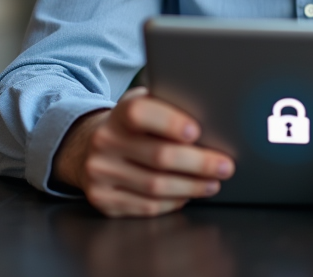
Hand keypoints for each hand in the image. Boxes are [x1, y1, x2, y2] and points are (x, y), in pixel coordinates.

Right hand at [51, 87, 235, 216]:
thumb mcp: (143, 106)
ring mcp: (100, 174)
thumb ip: (167, 106)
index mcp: (117, 114)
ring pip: (155, 187)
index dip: (170, 123)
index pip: (140, 114)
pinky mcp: (103, 200)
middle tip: (224, 166)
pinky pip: (146, 206)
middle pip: (158, 156)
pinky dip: (173, 202)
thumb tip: (211, 116)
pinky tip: (187, 195)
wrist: (87, 147)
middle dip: (199, 163)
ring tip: (213, 183)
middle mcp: (104, 143)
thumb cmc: (130, 126)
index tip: (196, 131)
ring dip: (191, 187)